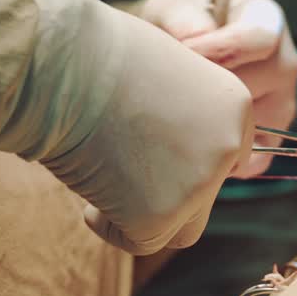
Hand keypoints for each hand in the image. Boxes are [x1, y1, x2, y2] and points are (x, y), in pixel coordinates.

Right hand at [0, 0, 253, 254]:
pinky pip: (140, 241)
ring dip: (147, 216)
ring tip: (102, 185)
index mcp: (235, 106)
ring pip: (180, 228)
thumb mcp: (162, 73)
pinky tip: (87, 198)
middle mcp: (227, 146)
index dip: (184, 161)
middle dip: (166, 191)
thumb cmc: (96, 54)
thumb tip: (174, 154)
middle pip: (205, 195)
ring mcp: (198, 184)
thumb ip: (185, 114)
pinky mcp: (159, 216)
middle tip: (119, 168)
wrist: (61, 64)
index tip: (147, 152)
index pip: (227, 157)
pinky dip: (110, 226)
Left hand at [135, 0, 296, 176]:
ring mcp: (283, 105)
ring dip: (208, 120)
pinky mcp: (273, 141)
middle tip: (171, 87)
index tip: (182, 52)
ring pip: (248, 122)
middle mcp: (285, 63)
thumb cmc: (175, 29)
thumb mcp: (171, 9)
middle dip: (206, 88)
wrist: (170, 56)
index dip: (217, 48)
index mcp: (267, 22)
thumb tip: (197, 39)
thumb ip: (182, 17)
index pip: (259, 39)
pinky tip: (194, 140)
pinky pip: (254, 160)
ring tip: (176, 109)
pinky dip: (222, 158)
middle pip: (252, 84)